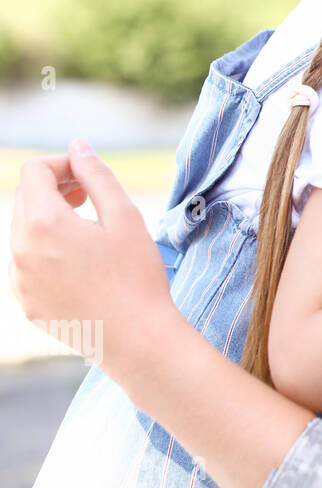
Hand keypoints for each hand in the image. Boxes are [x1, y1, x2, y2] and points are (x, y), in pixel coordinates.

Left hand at [9, 139, 175, 369]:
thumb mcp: (125, 217)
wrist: (137, 340)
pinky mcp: (26, 303)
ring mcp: (19, 280)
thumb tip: (78, 147)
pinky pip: (26, 264)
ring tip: (89, 232)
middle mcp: (20, 250)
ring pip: (23, 232)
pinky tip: (82, 266)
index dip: (63, 165)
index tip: (89, 177)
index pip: (34, 171)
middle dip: (54, 190)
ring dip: (50, 221)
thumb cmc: (136, 276)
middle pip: (25, 200)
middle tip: (90, 198)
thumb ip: (97, 176)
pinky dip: (47, 253)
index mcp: (43, 223)